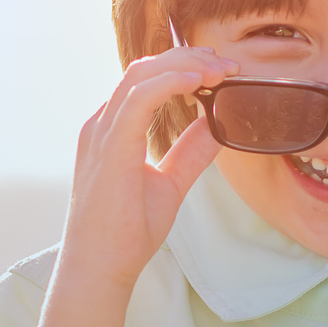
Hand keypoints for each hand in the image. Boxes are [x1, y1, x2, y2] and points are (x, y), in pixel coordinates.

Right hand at [58, 45, 227, 294]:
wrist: (99, 267)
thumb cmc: (125, 232)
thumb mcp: (170, 182)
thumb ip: (190, 152)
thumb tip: (218, 126)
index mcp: (112, 130)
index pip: (146, 80)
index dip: (184, 68)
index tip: (221, 73)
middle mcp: (102, 124)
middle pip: (144, 68)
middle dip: (190, 59)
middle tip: (228, 66)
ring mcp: (101, 133)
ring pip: (141, 74)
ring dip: (185, 65)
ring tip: (220, 70)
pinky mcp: (109, 147)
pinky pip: (139, 99)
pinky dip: (170, 82)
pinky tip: (198, 82)